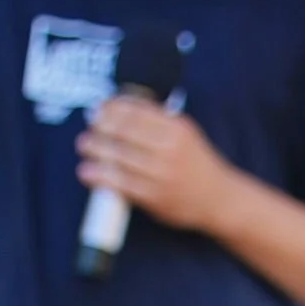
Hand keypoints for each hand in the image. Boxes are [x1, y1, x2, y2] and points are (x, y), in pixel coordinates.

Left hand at [77, 97, 233, 233]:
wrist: (220, 199)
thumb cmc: (196, 163)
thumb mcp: (184, 133)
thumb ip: (157, 119)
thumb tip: (118, 106)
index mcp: (176, 128)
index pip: (134, 111)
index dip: (111, 108)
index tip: (99, 109)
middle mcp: (169, 149)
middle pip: (123, 131)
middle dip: (100, 126)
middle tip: (89, 127)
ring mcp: (161, 174)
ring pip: (117, 157)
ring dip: (95, 149)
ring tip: (84, 146)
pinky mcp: (154, 197)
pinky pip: (120, 183)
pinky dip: (99, 176)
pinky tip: (87, 172)